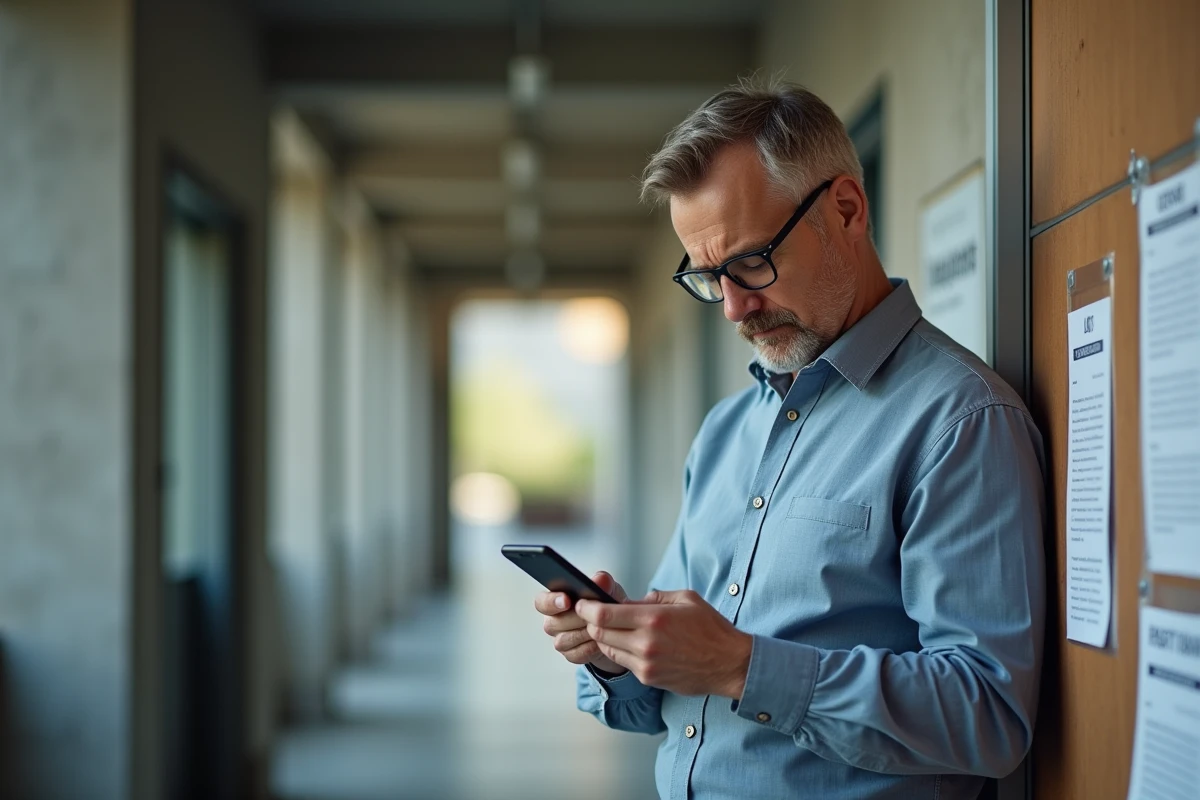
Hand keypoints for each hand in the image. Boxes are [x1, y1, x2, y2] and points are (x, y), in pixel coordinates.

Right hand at [534, 572, 628, 674]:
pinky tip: (599, 642)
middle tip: (593, 616)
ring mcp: (561, 639)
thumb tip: (600, 580)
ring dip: (583, 634)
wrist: (618, 630)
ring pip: (563, 640)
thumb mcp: (609, 589)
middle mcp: (554, 620)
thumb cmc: (607, 606)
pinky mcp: (570, 654)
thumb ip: (603, 582)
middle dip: (575, 619)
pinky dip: (589, 648)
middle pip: (553, 623)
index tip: (566, 600)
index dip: (551, 602)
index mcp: (556, 601)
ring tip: (599, 628)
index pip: (542, 602)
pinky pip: (575, 654)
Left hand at [575, 589, 751, 698]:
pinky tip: (628, 643)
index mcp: (654, 619)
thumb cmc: (710, 628)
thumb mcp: (686, 599)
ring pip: (607, 649)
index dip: (587, 607)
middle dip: (591, 621)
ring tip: (610, 627)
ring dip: (604, 637)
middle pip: (599, 632)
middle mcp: (646, 643)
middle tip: (592, 613)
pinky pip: (623, 663)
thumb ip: (654, 598)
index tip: (582, 602)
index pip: (604, 614)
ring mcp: (646, 664)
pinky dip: (620, 651)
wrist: (729, 664)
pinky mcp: (649, 678)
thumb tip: (631, 602)